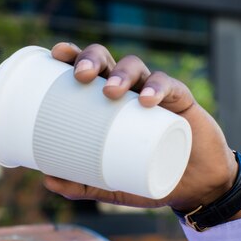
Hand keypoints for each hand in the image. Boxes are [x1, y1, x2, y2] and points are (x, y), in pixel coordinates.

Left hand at [43, 42, 240, 216]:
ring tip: (111, 91)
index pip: (85, 68)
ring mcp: (153, 91)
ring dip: (121, 73)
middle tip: (80, 76)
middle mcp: (126, 89)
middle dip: (90, 59)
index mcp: (103, 99)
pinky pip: (169, 86)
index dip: (71, 55)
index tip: (56, 54)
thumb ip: (82, 184)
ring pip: (134, 66)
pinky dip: (157, 88)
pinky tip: (146, 100)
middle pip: (105, 59)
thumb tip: (47, 181)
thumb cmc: (146, 175)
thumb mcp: (111, 184)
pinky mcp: (180, 100)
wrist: (193, 187)